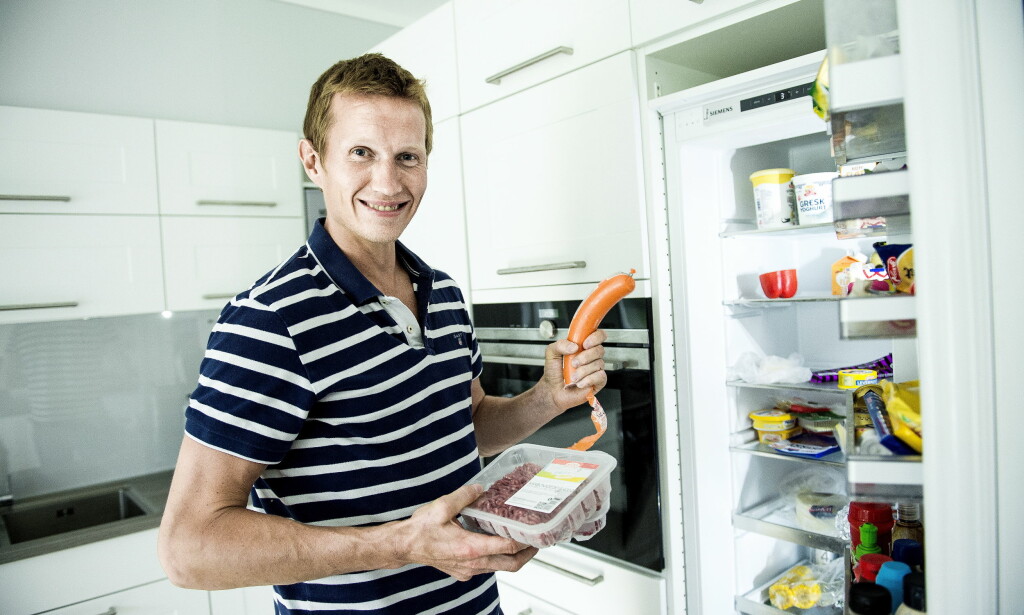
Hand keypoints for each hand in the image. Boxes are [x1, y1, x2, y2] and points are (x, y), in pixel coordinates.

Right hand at [393, 484, 537, 580]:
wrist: (404, 546)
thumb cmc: (420, 530)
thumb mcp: (442, 506)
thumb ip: (464, 496)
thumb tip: (480, 488)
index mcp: (470, 548)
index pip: (507, 547)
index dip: (525, 541)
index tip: (536, 533)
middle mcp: (472, 563)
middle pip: (510, 565)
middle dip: (527, 555)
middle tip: (537, 542)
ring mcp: (468, 570)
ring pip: (499, 568)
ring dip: (512, 557)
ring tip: (521, 542)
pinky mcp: (463, 571)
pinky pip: (486, 568)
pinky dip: (497, 558)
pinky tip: (496, 545)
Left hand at [544, 329, 607, 408]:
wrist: (553, 390)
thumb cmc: (554, 372)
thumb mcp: (551, 353)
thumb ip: (559, 345)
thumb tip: (573, 346)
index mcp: (583, 346)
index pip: (598, 335)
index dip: (595, 337)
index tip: (585, 344)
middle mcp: (591, 356)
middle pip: (600, 349)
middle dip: (585, 356)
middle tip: (573, 363)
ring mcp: (596, 368)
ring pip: (599, 364)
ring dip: (583, 371)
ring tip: (573, 376)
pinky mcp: (598, 381)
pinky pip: (600, 376)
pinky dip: (588, 380)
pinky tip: (580, 383)